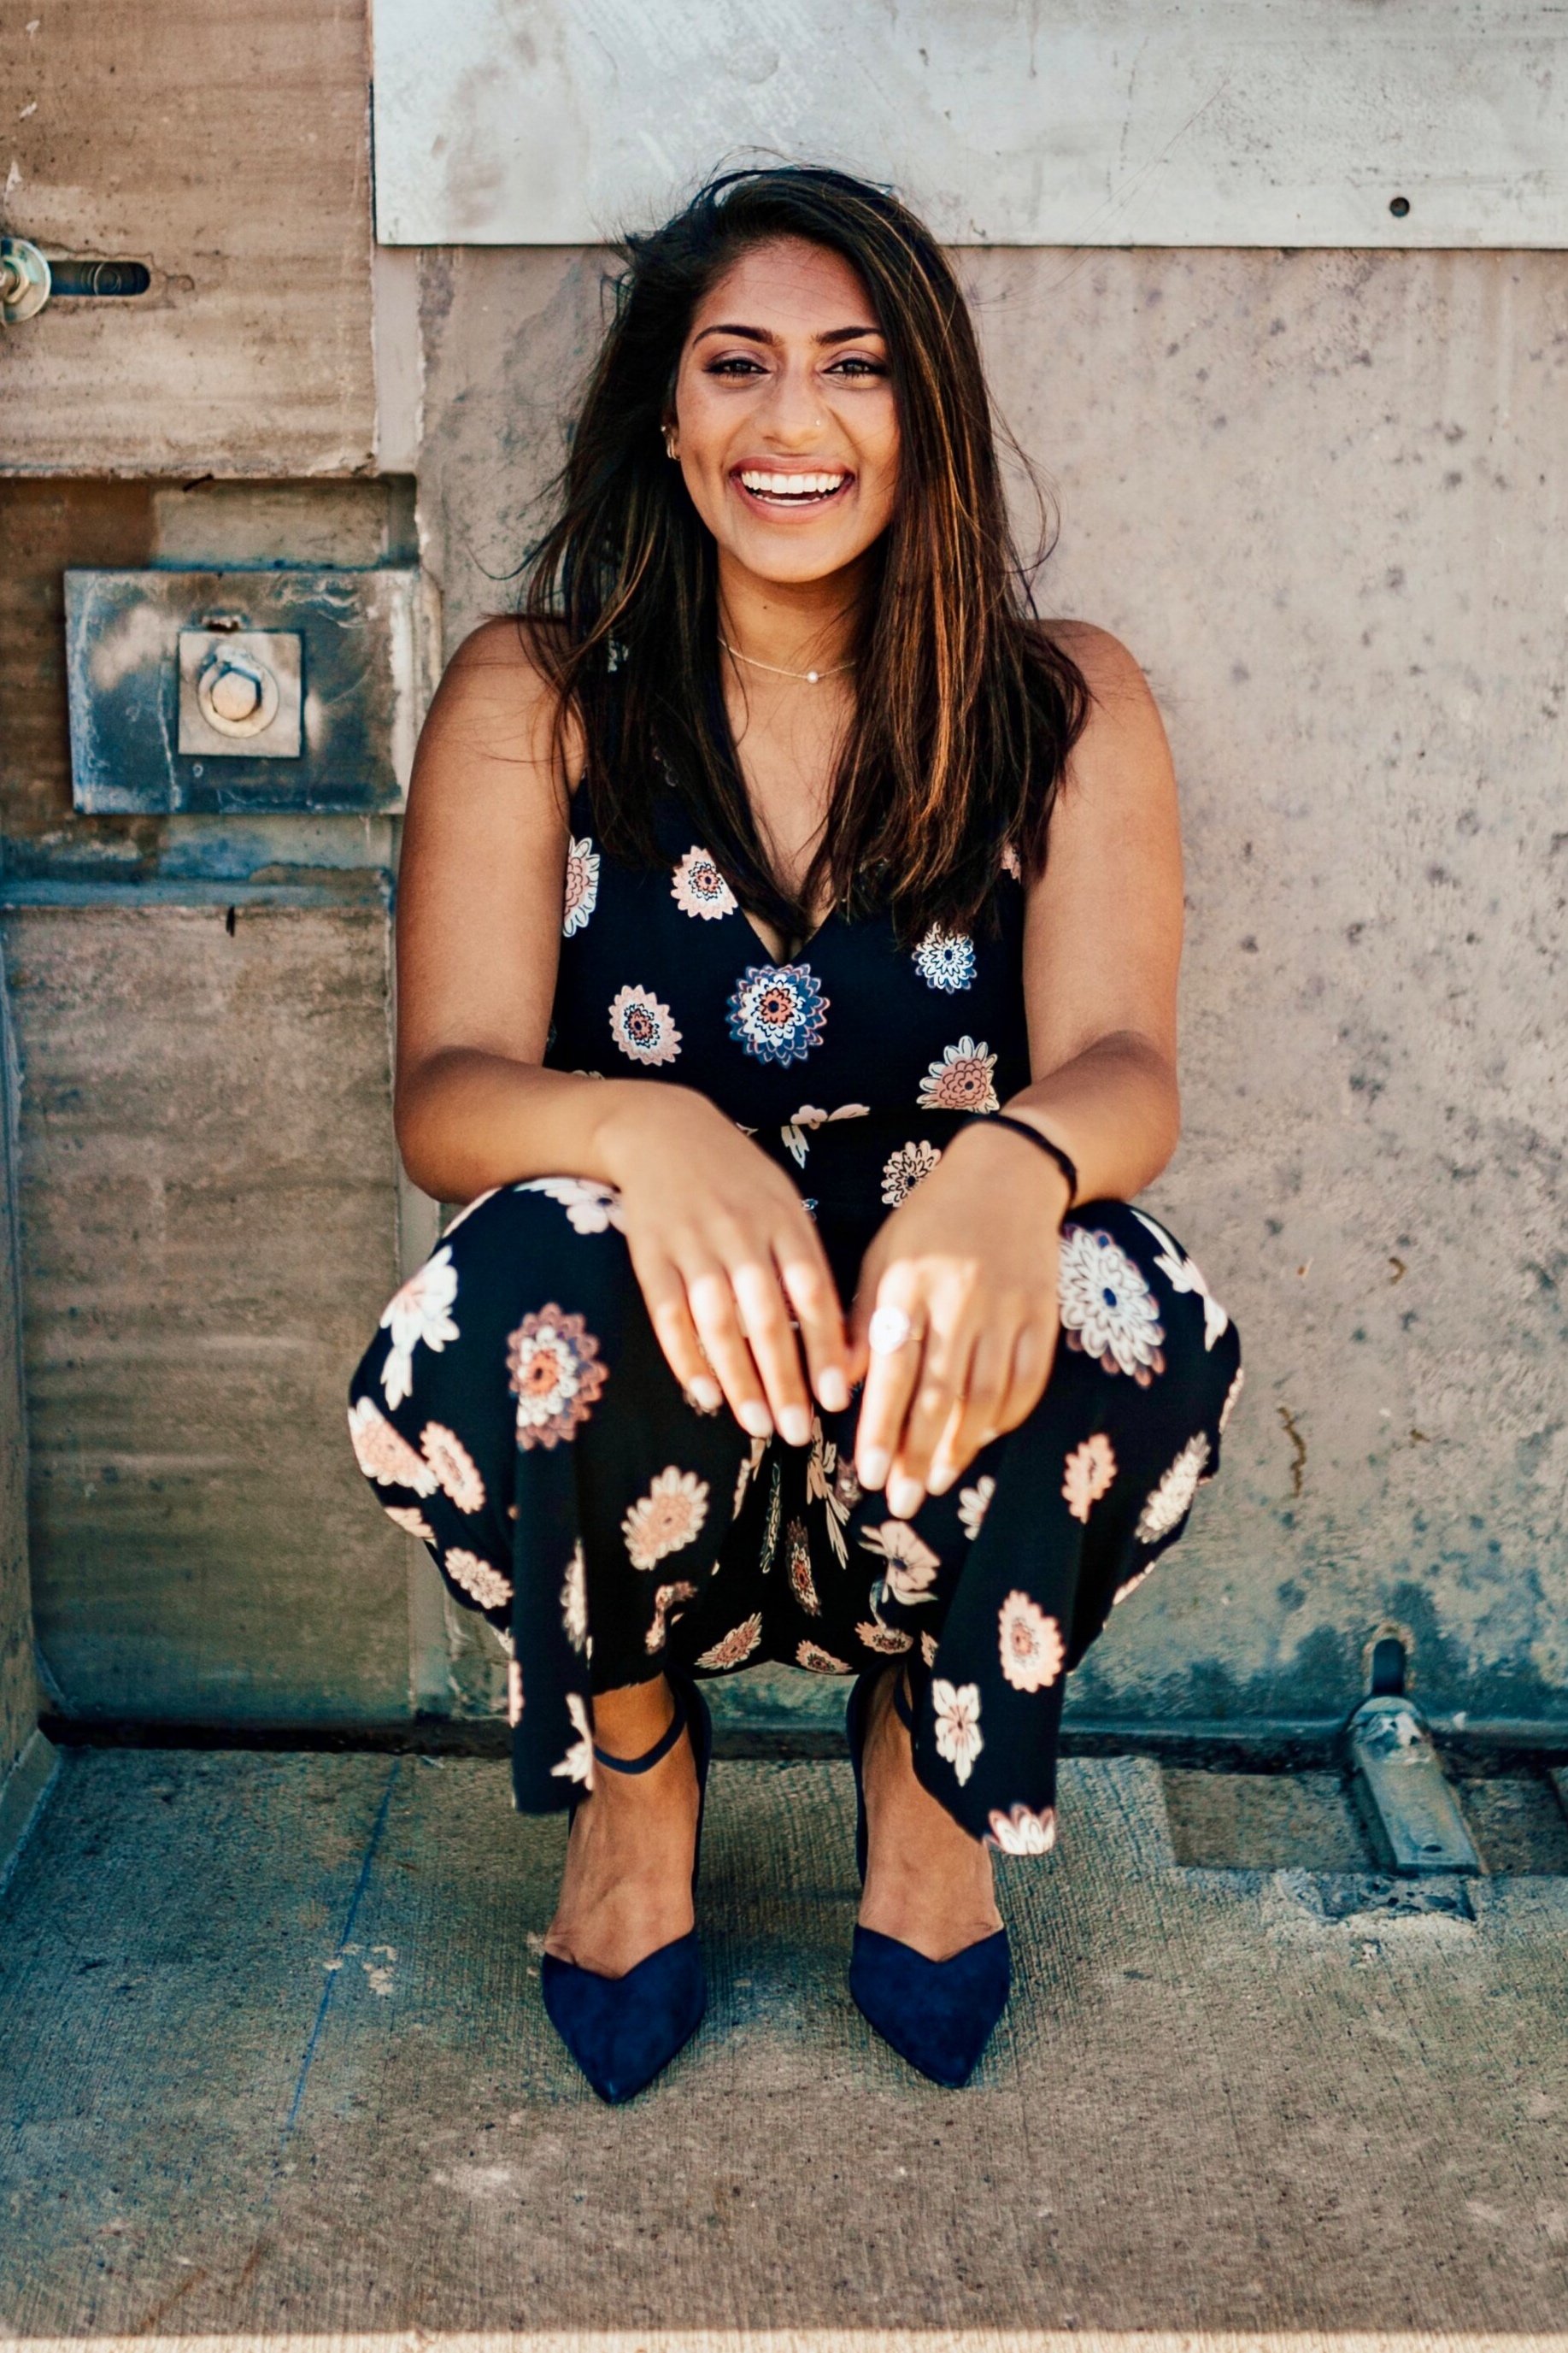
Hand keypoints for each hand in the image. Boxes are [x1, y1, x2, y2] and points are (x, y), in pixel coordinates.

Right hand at [598, 1084, 849, 1443]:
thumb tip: (834, 1336)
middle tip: (798, 1432)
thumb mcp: (782, 1200)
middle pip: (764, 1317)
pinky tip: (705, 1394)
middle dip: (784, 1379)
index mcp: (782, 1218)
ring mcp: (691, 1243)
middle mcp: (738, 1232)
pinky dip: (686, 1358)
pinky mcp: (649, 1254)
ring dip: (738, 1379)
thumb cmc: (737, 1176)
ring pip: (717, 1323)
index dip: (824, 1348)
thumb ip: (804, 1260)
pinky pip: (668, 1316)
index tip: (836, 1398)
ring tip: (757, 1424)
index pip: (810, 1292)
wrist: (661, 1129)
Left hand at [849, 1123, 1067, 1516]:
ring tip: (937, 1481)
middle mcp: (959, 1299)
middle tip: (901, 1500)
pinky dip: (1006, 1417)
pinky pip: (1027, 1380)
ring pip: (985, 1394)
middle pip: (939, 1392)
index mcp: (908, 1284)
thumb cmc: (929, 1225)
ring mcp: (1006, 1308)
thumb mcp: (882, 1259)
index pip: (892, 1369)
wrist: (1008, 1177)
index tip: (867, 1474)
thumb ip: (862, 1322)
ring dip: (960, 1445)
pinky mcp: (1042, 1314)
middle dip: (917, 1453)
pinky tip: (981, 1440)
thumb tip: (841, 1387)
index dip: (881, 1427)